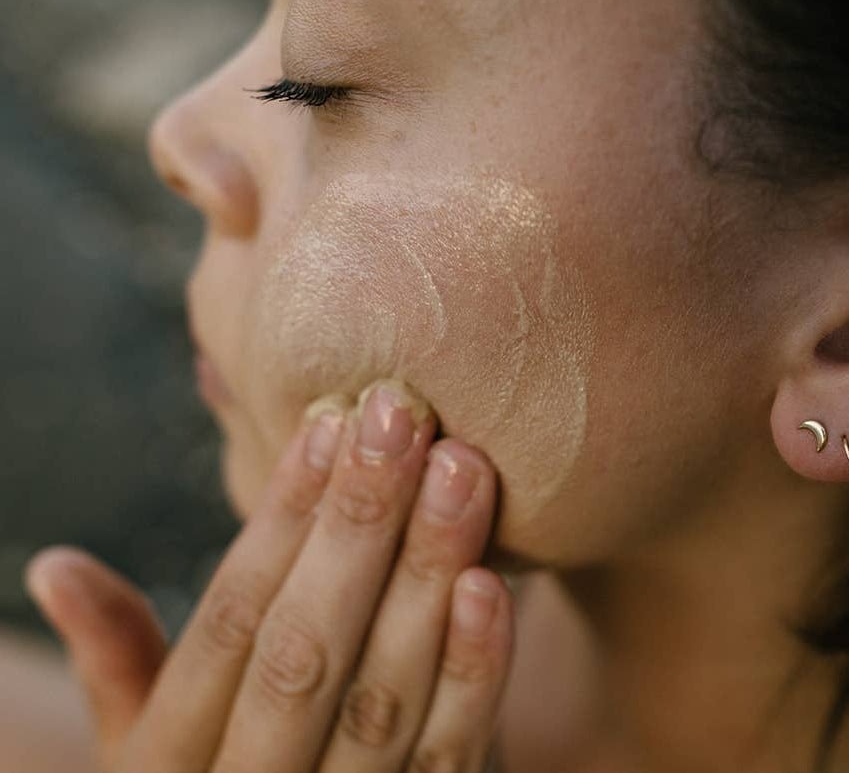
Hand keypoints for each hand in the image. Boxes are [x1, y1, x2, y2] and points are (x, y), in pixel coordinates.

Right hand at [25, 378, 514, 771]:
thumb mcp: (150, 745)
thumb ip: (118, 660)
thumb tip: (52, 567)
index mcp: (170, 760)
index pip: (230, 623)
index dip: (280, 520)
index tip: (328, 424)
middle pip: (302, 650)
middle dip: (356, 525)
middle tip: (400, 414)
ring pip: (380, 699)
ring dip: (423, 575)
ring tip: (459, 469)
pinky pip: (448, 762)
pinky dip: (472, 675)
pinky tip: (491, 583)